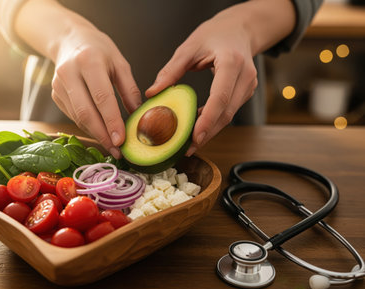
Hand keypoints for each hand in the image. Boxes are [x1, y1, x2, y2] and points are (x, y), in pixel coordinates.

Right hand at [51, 24, 141, 157]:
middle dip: (102, 136)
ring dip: (96, 134)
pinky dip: (88, 127)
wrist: (69, 39)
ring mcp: (59, 85)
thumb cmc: (99, 50)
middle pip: (86, 113)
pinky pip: (74, 116)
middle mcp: (69, 73)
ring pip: (78, 118)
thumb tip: (138, 116)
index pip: (102, 97)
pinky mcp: (56, 94)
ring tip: (113, 146)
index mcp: (89, 61)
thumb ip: (130, 90)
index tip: (121, 141)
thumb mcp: (120, 63)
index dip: (111, 122)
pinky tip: (101, 132)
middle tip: (117, 151)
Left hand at [145, 10, 257, 155]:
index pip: (220, 97)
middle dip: (207, 132)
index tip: (195, 136)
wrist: (239, 29)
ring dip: (210, 130)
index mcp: (232, 62)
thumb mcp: (189, 47)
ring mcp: (248, 86)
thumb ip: (171, 71)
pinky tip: (198, 128)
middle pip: (226, 113)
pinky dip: (214, 121)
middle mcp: (245, 76)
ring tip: (190, 143)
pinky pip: (229, 111)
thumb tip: (153, 93)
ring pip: (229, 116)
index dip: (207, 119)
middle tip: (187, 148)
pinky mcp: (245, 92)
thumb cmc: (215, 34)